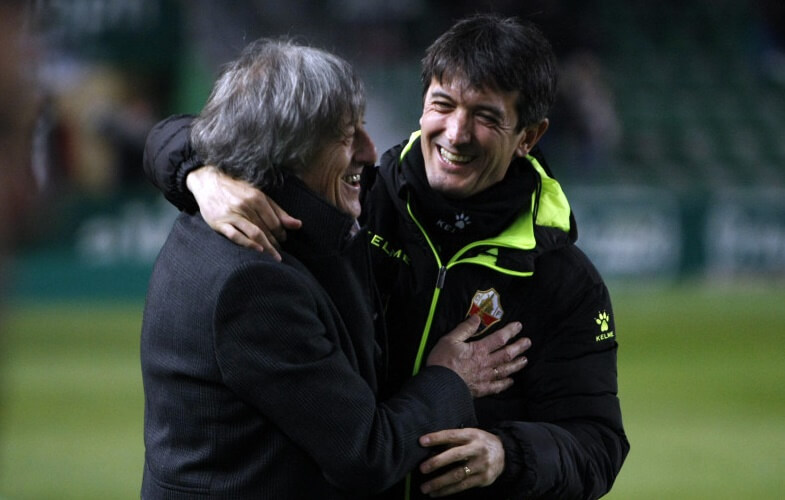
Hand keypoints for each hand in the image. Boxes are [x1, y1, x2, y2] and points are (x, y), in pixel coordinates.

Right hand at [186, 166, 301, 260]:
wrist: (208, 182)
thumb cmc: (236, 190)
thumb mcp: (259, 195)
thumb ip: (278, 211)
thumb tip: (298, 225)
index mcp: (257, 198)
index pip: (275, 221)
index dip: (282, 233)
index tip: (283, 240)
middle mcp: (246, 205)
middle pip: (266, 229)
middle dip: (275, 243)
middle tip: (279, 253)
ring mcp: (232, 214)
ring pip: (254, 233)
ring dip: (266, 247)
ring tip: (273, 257)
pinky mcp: (219, 222)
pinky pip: (235, 235)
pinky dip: (247, 243)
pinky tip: (257, 250)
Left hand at [418, 428, 504, 496]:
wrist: (504, 454)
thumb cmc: (479, 443)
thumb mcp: (470, 435)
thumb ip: (453, 442)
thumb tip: (430, 450)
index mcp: (472, 435)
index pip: (452, 435)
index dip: (437, 438)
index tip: (421, 441)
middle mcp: (478, 449)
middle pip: (455, 455)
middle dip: (437, 462)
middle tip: (422, 468)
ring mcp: (481, 465)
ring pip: (458, 474)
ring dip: (439, 482)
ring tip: (425, 487)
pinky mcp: (483, 479)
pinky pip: (463, 486)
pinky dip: (447, 491)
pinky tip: (436, 493)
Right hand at [426, 315, 530, 397]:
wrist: (439, 385)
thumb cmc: (442, 361)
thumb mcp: (450, 339)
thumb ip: (465, 329)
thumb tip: (476, 318)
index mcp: (479, 350)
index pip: (499, 338)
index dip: (510, 331)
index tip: (519, 326)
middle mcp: (486, 363)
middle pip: (506, 354)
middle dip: (518, 347)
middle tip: (528, 342)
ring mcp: (485, 377)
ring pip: (505, 370)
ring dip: (516, 364)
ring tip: (525, 360)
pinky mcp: (481, 389)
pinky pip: (497, 387)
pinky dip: (505, 384)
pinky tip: (511, 381)